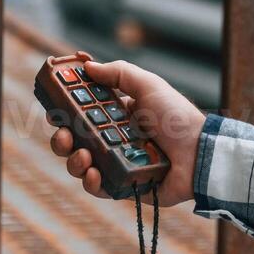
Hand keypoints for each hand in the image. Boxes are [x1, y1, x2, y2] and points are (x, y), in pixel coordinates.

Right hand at [47, 59, 205, 206]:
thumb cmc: (177, 117)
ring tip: (82, 155)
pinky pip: (99, 187)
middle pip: (74, 141)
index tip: (54, 110)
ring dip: (73, 160)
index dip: (64, 113)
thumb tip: (88, 66)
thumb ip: (119, 73)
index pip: (81, 115)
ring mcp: (117, 164)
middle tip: (63, 134)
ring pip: (80, 165)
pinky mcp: (124, 186)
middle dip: (61, 138)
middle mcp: (113, 140)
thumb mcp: (148, 85)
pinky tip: (92, 172)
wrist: (200, 153)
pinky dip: (90, 181)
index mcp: (116, 116)